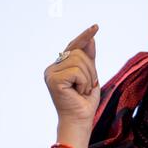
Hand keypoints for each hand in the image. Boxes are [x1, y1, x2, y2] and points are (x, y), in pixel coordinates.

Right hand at [44, 24, 100, 147]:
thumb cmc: (85, 103)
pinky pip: (77, 71)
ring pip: (80, 61)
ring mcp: (51, 73)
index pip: (74, 46)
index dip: (85, 37)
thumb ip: (89, 59)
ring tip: (82, 91)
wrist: (79, 121)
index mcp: (60, 66)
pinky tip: (78, 93)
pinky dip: (84, 83)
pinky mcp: (54, 79)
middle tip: (86, 87)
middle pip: (80, 52)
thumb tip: (91, 38)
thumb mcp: (91, 77)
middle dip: (91, 70)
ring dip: (88, 78)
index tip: (96, 27)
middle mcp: (52, 68)